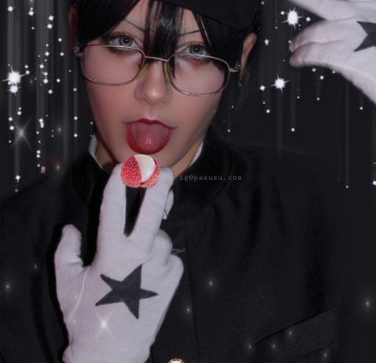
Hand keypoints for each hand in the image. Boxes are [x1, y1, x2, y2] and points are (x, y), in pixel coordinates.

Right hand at [54, 165, 182, 362]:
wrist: (112, 353)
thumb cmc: (86, 317)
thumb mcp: (66, 284)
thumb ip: (66, 252)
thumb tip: (70, 229)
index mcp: (111, 252)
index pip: (113, 208)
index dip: (118, 184)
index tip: (123, 168)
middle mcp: (139, 255)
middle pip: (153, 211)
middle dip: (159, 186)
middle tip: (165, 170)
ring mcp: (159, 266)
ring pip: (161, 235)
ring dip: (152, 237)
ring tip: (138, 258)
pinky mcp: (173, 277)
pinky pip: (169, 256)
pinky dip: (161, 258)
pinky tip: (149, 273)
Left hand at [276, 0, 375, 147]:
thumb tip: (366, 24)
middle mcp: (361, 16)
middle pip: (320, 0)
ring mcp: (351, 35)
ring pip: (313, 33)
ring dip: (300, 41)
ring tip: (294, 48)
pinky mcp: (344, 56)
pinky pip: (313, 53)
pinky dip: (302, 57)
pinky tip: (297, 60)